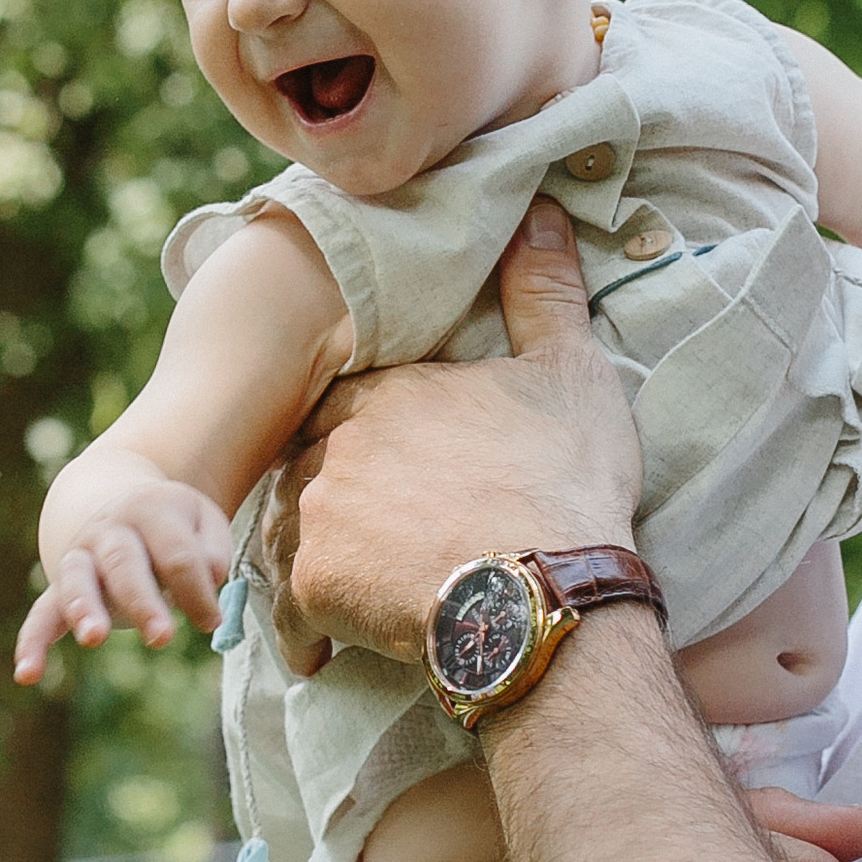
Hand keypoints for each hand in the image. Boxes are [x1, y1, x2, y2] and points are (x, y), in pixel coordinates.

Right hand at [12, 475, 235, 681]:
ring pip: (77, 579)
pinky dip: (33, 641)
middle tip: (162, 638)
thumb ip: (212, 551)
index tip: (213, 622)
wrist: (129, 506)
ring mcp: (81, 554)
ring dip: (85, 609)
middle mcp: (109, 528)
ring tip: (93, 637)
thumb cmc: (177, 526)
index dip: (197, 592)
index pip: (177, 554)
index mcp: (151, 509)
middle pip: (124, 563)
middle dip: (143, 602)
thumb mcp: (204, 524)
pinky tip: (27, 674)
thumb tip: (207, 581)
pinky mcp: (62, 584)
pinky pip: (42, 611)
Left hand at [263, 202, 643, 668]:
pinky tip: (323, 649)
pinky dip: (303, 632)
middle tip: (368, 534)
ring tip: (348, 591)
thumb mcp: (572, 372)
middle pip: (312, 468)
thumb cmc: (563, 480)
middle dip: (332, 497)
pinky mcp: (313, 587)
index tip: (391, 467)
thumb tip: (543, 212)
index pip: (349, 405)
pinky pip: (289, 612)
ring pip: (290, 535)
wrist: (545, 588)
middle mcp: (340, 448)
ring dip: (311, 561)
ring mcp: (320, 517)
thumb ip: (546, 292)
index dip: (366, 435)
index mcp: (390, 393)